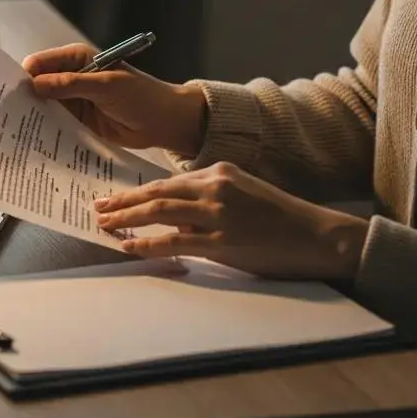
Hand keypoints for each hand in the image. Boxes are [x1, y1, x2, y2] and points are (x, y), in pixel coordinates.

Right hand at [23, 43, 207, 155]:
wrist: (165, 122)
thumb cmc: (142, 96)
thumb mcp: (107, 86)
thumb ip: (71, 84)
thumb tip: (36, 84)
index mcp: (76, 59)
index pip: (40, 63)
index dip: (24, 76)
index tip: (8, 92)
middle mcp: (70, 77)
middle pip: (37, 85)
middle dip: (23, 97)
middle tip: (4, 113)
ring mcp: (72, 100)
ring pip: (43, 106)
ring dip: (32, 115)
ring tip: (12, 130)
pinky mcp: (76, 121)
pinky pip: (54, 123)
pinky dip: (44, 130)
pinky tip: (32, 140)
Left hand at [95, 162, 368, 279]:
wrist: (317, 237)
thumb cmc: (280, 219)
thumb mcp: (242, 194)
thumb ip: (207, 199)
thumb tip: (171, 216)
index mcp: (218, 171)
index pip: (167, 180)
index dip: (137, 189)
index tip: (115, 196)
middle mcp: (214, 186)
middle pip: (156, 192)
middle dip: (123, 200)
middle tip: (98, 206)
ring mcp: (217, 213)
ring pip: (159, 211)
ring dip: (126, 217)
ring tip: (104, 223)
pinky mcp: (222, 241)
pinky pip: (175, 241)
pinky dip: (147, 243)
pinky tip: (128, 246)